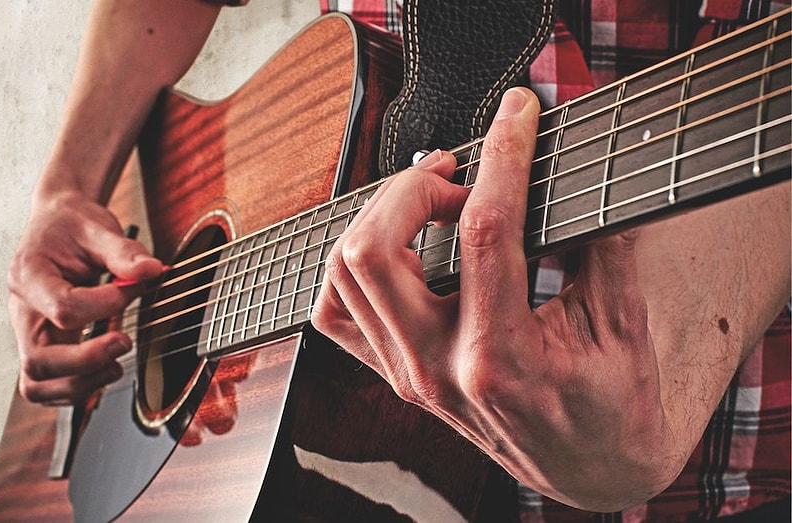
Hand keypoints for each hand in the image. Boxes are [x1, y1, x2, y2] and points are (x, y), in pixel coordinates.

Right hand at [7, 190, 163, 404]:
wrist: (57, 224)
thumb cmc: (73, 226)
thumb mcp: (98, 227)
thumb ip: (124, 251)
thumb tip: (152, 271)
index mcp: (28, 274)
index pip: (62, 307)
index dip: (104, 306)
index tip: (131, 289)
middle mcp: (22, 310)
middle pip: (38, 360)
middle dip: (85, 361)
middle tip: (125, 342)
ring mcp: (28, 333)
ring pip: (36, 383)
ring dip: (79, 384)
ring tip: (116, 366)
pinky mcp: (42, 346)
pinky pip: (47, 384)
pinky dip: (76, 388)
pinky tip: (106, 369)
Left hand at [312, 88, 673, 509]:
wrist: (589, 472)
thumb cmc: (611, 406)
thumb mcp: (624, 325)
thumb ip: (600, 243)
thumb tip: (576, 168)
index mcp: (502, 358)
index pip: (486, 232)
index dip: (503, 157)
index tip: (518, 114)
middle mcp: (437, 368)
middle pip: (374, 250)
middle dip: (411, 187)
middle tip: (458, 171)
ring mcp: (407, 374)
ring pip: (344, 273)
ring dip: (379, 215)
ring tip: (430, 198)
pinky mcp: (394, 374)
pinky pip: (337, 311)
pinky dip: (352, 264)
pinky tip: (398, 243)